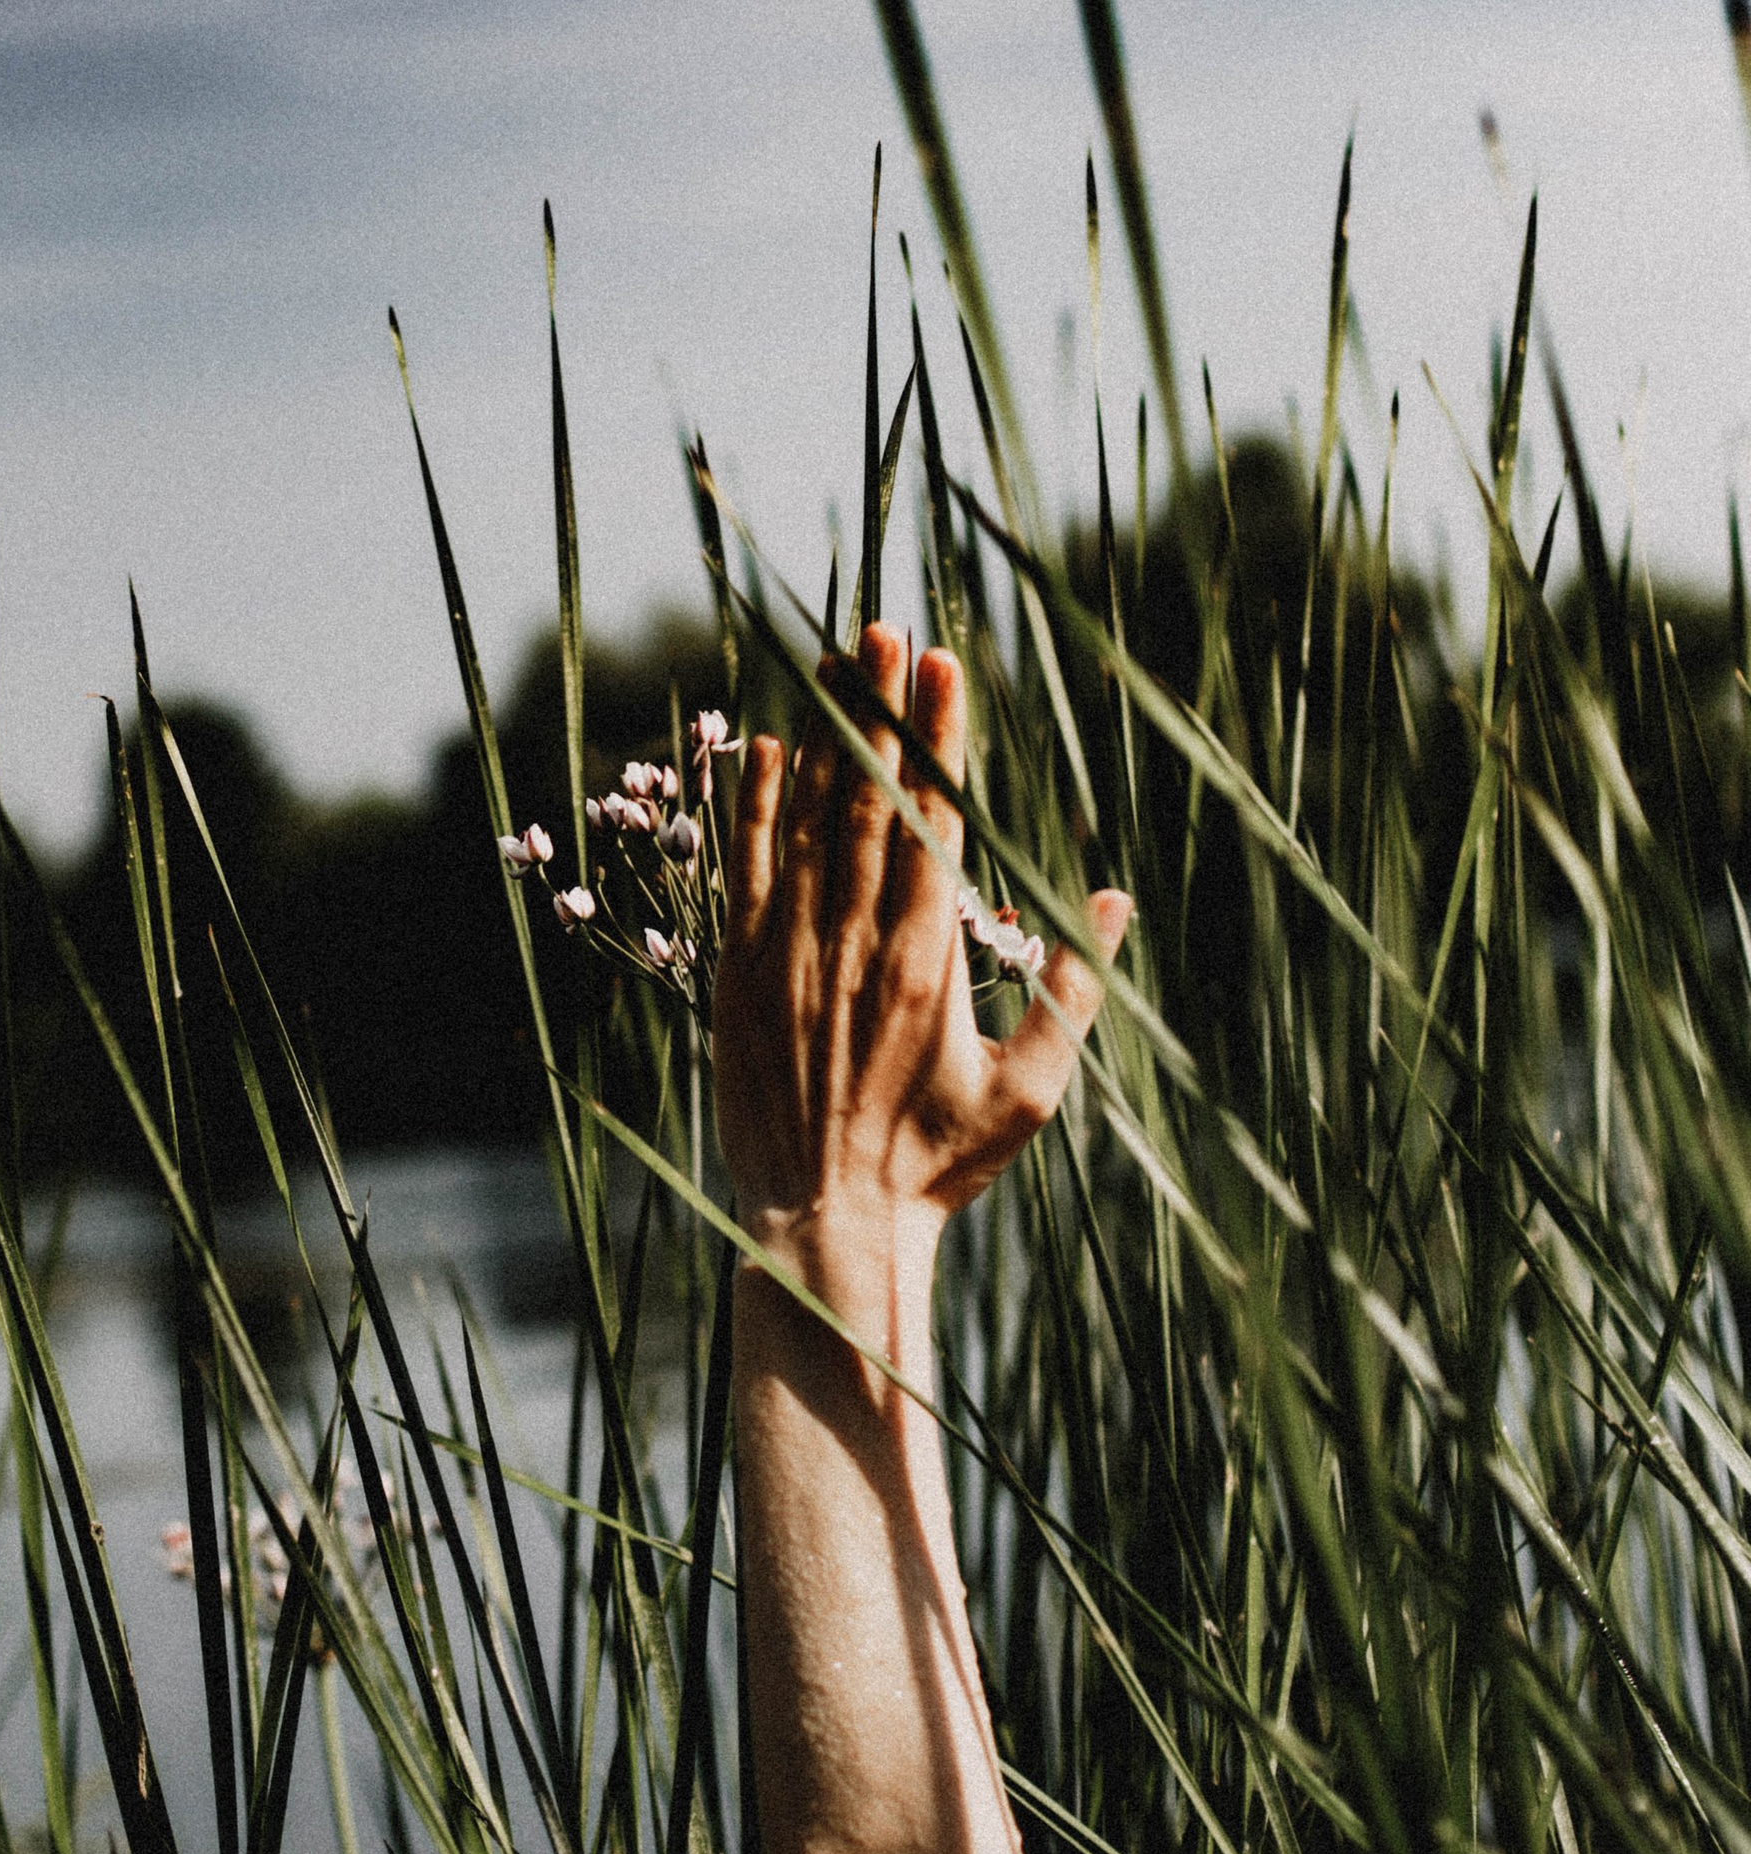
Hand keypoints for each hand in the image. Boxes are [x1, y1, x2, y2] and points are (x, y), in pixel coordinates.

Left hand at [713, 623, 1129, 1250]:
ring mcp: (790, 957)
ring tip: (836, 663)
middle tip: (884, 628)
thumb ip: (1074, 992)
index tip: (942, 666)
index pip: (936, 824)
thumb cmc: (940, 1166)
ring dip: (826, 740)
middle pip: (870, 803)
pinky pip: (747, 874)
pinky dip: (757, 810)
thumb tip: (1114, 899)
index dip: (938, 740)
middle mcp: (855, 946)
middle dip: (879, 711)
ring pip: (808, 824)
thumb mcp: (1030, 1092)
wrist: (828, 1224)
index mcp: (929, 964)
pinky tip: (772, 750)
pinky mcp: (739, 977)